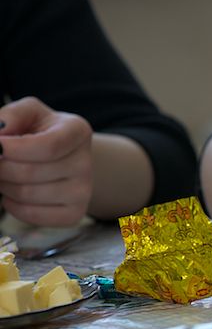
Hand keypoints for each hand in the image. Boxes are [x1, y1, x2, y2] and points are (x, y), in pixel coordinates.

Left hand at [0, 97, 92, 225]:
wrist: (64, 157)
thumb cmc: (40, 132)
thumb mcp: (28, 113)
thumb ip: (11, 116)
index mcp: (78, 131)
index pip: (48, 147)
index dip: (14, 149)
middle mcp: (86, 163)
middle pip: (30, 172)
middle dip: (1, 168)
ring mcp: (83, 191)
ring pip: (27, 194)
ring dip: (4, 185)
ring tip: (5, 175)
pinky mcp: (75, 213)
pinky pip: (32, 215)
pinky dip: (12, 205)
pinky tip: (13, 193)